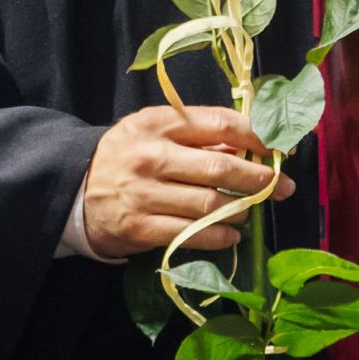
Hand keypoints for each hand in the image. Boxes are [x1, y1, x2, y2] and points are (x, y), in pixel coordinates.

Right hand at [81, 104, 291, 256]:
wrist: (75, 187)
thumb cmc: (128, 154)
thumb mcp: (155, 130)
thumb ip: (199, 134)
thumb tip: (254, 145)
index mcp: (159, 123)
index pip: (219, 124)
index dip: (257, 136)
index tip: (280, 148)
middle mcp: (151, 156)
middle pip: (220, 168)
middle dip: (260, 179)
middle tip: (284, 187)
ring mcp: (144, 194)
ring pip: (209, 204)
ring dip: (242, 209)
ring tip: (252, 210)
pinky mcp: (140, 227)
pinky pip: (191, 234)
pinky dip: (219, 236)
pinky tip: (232, 233)